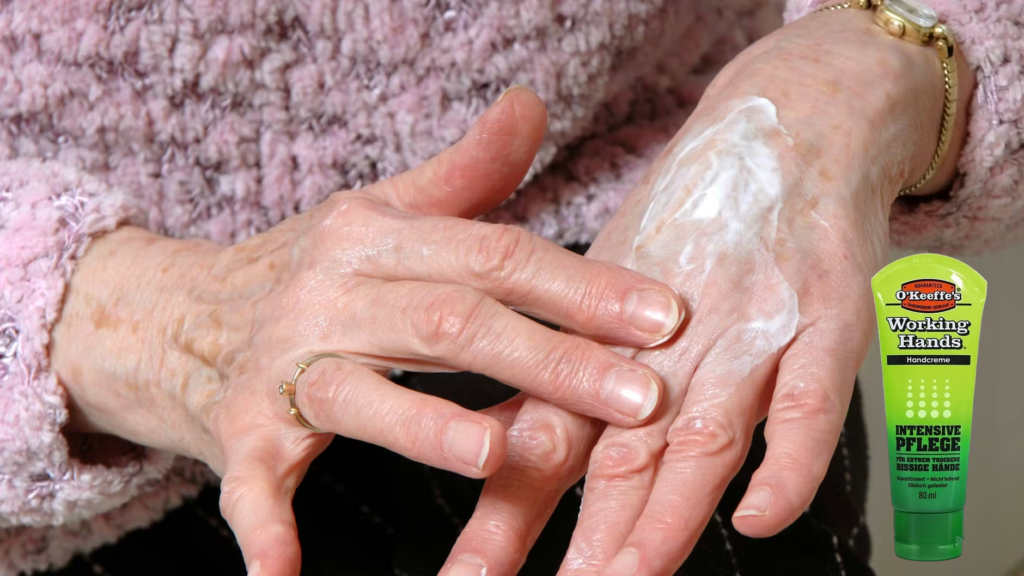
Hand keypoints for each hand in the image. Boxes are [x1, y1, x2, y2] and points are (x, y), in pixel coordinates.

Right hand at [49, 88, 685, 575]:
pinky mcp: (238, 434)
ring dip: (425, 428)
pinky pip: (252, 484)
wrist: (166, 312)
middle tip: (638, 396)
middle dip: (549, 359)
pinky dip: (266, 529)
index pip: (494, 255)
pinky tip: (285, 575)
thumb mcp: (379, 211)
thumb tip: (532, 105)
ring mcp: (280, 368)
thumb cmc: (302, 266)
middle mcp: (328, 294)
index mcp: (374, 238)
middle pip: (450, 323)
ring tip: (497, 453)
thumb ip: (463, 173)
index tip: (664, 317)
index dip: (581, 286)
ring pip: (361, 395)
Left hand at [444, 9, 972, 574]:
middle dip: (589, 532)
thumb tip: (507, 448)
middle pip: (621, 448)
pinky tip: (762, 516)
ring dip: (665, 514)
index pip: (549, 431)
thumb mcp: (612, 288)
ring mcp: (746, 329)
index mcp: (606, 332)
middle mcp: (669, 338)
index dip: (509, 506)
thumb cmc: (691, 221)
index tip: (475, 572)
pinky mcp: (822, 320)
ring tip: (627, 575)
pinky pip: (808, 401)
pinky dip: (788, 462)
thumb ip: (571, 372)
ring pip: (702, 434)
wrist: (782, 126)